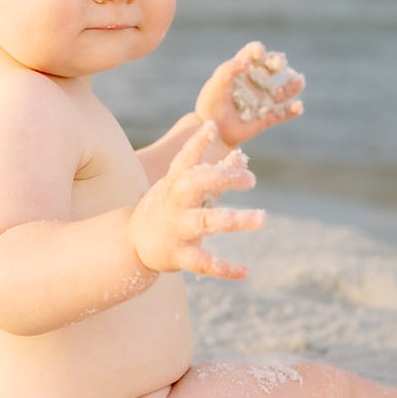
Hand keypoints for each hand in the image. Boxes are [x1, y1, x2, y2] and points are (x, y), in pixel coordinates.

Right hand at [129, 120, 264, 278]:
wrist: (133, 243)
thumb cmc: (167, 207)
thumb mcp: (185, 188)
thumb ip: (215, 172)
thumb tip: (241, 155)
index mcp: (176, 183)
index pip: (186, 158)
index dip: (198, 142)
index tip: (212, 126)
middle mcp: (175, 203)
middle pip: (197, 184)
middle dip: (223, 178)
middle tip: (251, 180)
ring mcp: (176, 229)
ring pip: (206, 222)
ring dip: (235, 220)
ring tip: (262, 218)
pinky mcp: (179, 255)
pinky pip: (204, 263)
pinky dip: (225, 268)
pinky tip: (245, 271)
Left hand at [194, 41, 304, 147]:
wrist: (211, 132)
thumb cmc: (210, 105)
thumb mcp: (215, 86)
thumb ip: (228, 70)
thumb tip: (247, 60)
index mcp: (240, 71)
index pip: (251, 55)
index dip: (256, 50)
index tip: (259, 52)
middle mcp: (254, 83)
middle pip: (270, 68)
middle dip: (277, 62)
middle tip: (280, 62)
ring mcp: (262, 101)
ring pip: (282, 91)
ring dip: (293, 85)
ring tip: (300, 80)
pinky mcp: (266, 118)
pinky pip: (283, 114)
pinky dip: (292, 111)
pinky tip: (299, 107)